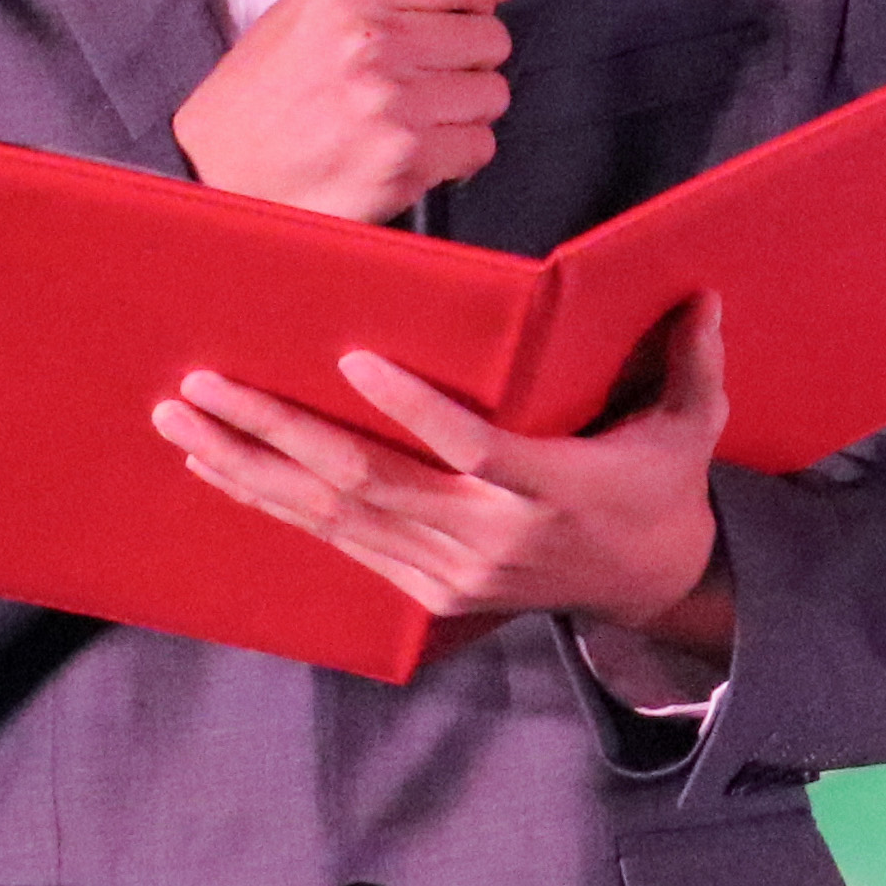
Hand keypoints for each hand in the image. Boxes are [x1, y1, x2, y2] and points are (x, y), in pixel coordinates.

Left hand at [157, 295, 736, 654]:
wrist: (650, 585)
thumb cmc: (661, 486)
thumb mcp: (690, 426)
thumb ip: (691, 362)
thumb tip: (701, 294)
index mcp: (553, 491)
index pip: (471, 449)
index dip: (411, 409)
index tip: (352, 359)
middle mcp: (490, 539)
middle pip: (365, 483)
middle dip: (275, 431)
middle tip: (205, 385)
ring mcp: (449, 571)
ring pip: (332, 517)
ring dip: (248, 467)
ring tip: (184, 420)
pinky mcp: (426, 591)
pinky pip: (336, 541)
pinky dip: (271, 504)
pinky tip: (218, 468)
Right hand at [172, 0, 513, 222]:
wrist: (219, 171)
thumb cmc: (260, 96)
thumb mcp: (306, 11)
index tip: (485, 1)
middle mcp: (375, 40)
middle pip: (489, 37)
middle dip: (469, 57)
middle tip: (432, 72)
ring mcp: (395, 102)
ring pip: (491, 93)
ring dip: (465, 107)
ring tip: (418, 114)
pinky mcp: (407, 159)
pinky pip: (478, 145)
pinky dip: (457, 152)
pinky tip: (417, 148)